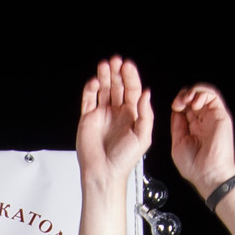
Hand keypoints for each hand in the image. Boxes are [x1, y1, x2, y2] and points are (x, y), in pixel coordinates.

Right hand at [75, 58, 154, 181]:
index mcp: (132, 114)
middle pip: (117, 86)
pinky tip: (93, 82)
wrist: (104, 173)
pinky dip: (90, 89)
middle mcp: (117, 112)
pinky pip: (88, 100)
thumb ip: (146, 114)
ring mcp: (102, 114)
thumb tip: (146, 93)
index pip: (132, 89)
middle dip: (116, 72)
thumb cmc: (124, 159)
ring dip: (103, 76)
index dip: (130, 76)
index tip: (128, 66)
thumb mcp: (143, 137)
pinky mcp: (88, 118)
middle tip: (115, 61)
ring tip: (104, 66)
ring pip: (103, 89)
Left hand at [168, 84, 234, 196]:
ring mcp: (212, 117)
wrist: (208, 174)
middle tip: (178, 103)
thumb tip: (176, 111)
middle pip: (193, 98)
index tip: (173, 107)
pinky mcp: (221, 115)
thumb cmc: (194, 166)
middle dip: (183, 96)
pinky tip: (195, 103)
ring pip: (203, 94)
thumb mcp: (178, 143)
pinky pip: (213, 96)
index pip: (185, 107)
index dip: (178, 102)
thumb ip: (177, 125)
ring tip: (185, 101)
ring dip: (192, 93)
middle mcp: (203, 121)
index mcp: (193, 128)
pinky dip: (202, 94)